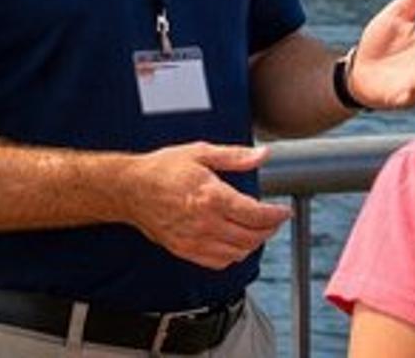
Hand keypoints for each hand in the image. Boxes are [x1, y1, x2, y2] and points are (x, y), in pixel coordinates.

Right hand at [120, 142, 290, 268]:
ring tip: (259, 231)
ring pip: (236, 253)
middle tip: (275, 221)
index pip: (255, 215)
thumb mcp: (201, 153)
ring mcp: (193, 240)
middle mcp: (204, 223)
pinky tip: (236, 244)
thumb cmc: (163, 169)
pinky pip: (216, 262)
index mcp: (212, 197)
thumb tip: (262, 155)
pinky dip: (233, 256)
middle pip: (250, 237)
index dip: (275, 215)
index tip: (283, 212)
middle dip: (268, 230)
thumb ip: (235, 156)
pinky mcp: (183, 250)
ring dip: (253, 244)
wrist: (130, 189)